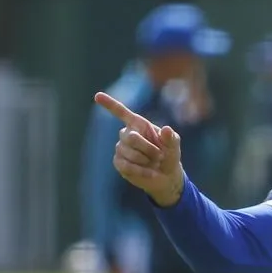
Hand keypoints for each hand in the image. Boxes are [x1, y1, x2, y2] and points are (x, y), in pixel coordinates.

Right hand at [93, 92, 183, 206]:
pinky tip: (150, 173)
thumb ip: (171, 138)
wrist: (165, 176)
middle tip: (160, 156)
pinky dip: (141, 171)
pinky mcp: (118, 162)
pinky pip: (127, 166)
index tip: (97, 96)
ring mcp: (121, 148)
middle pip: (132, 138)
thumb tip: (166, 129)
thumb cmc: (169, 155)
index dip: (109, 104)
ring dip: (146, 161)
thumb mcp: (174, 146)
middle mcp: (126, 134)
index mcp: (138, 124)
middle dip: (149, 149)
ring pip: (130, 153)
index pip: (121, 112)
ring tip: (154, 163)